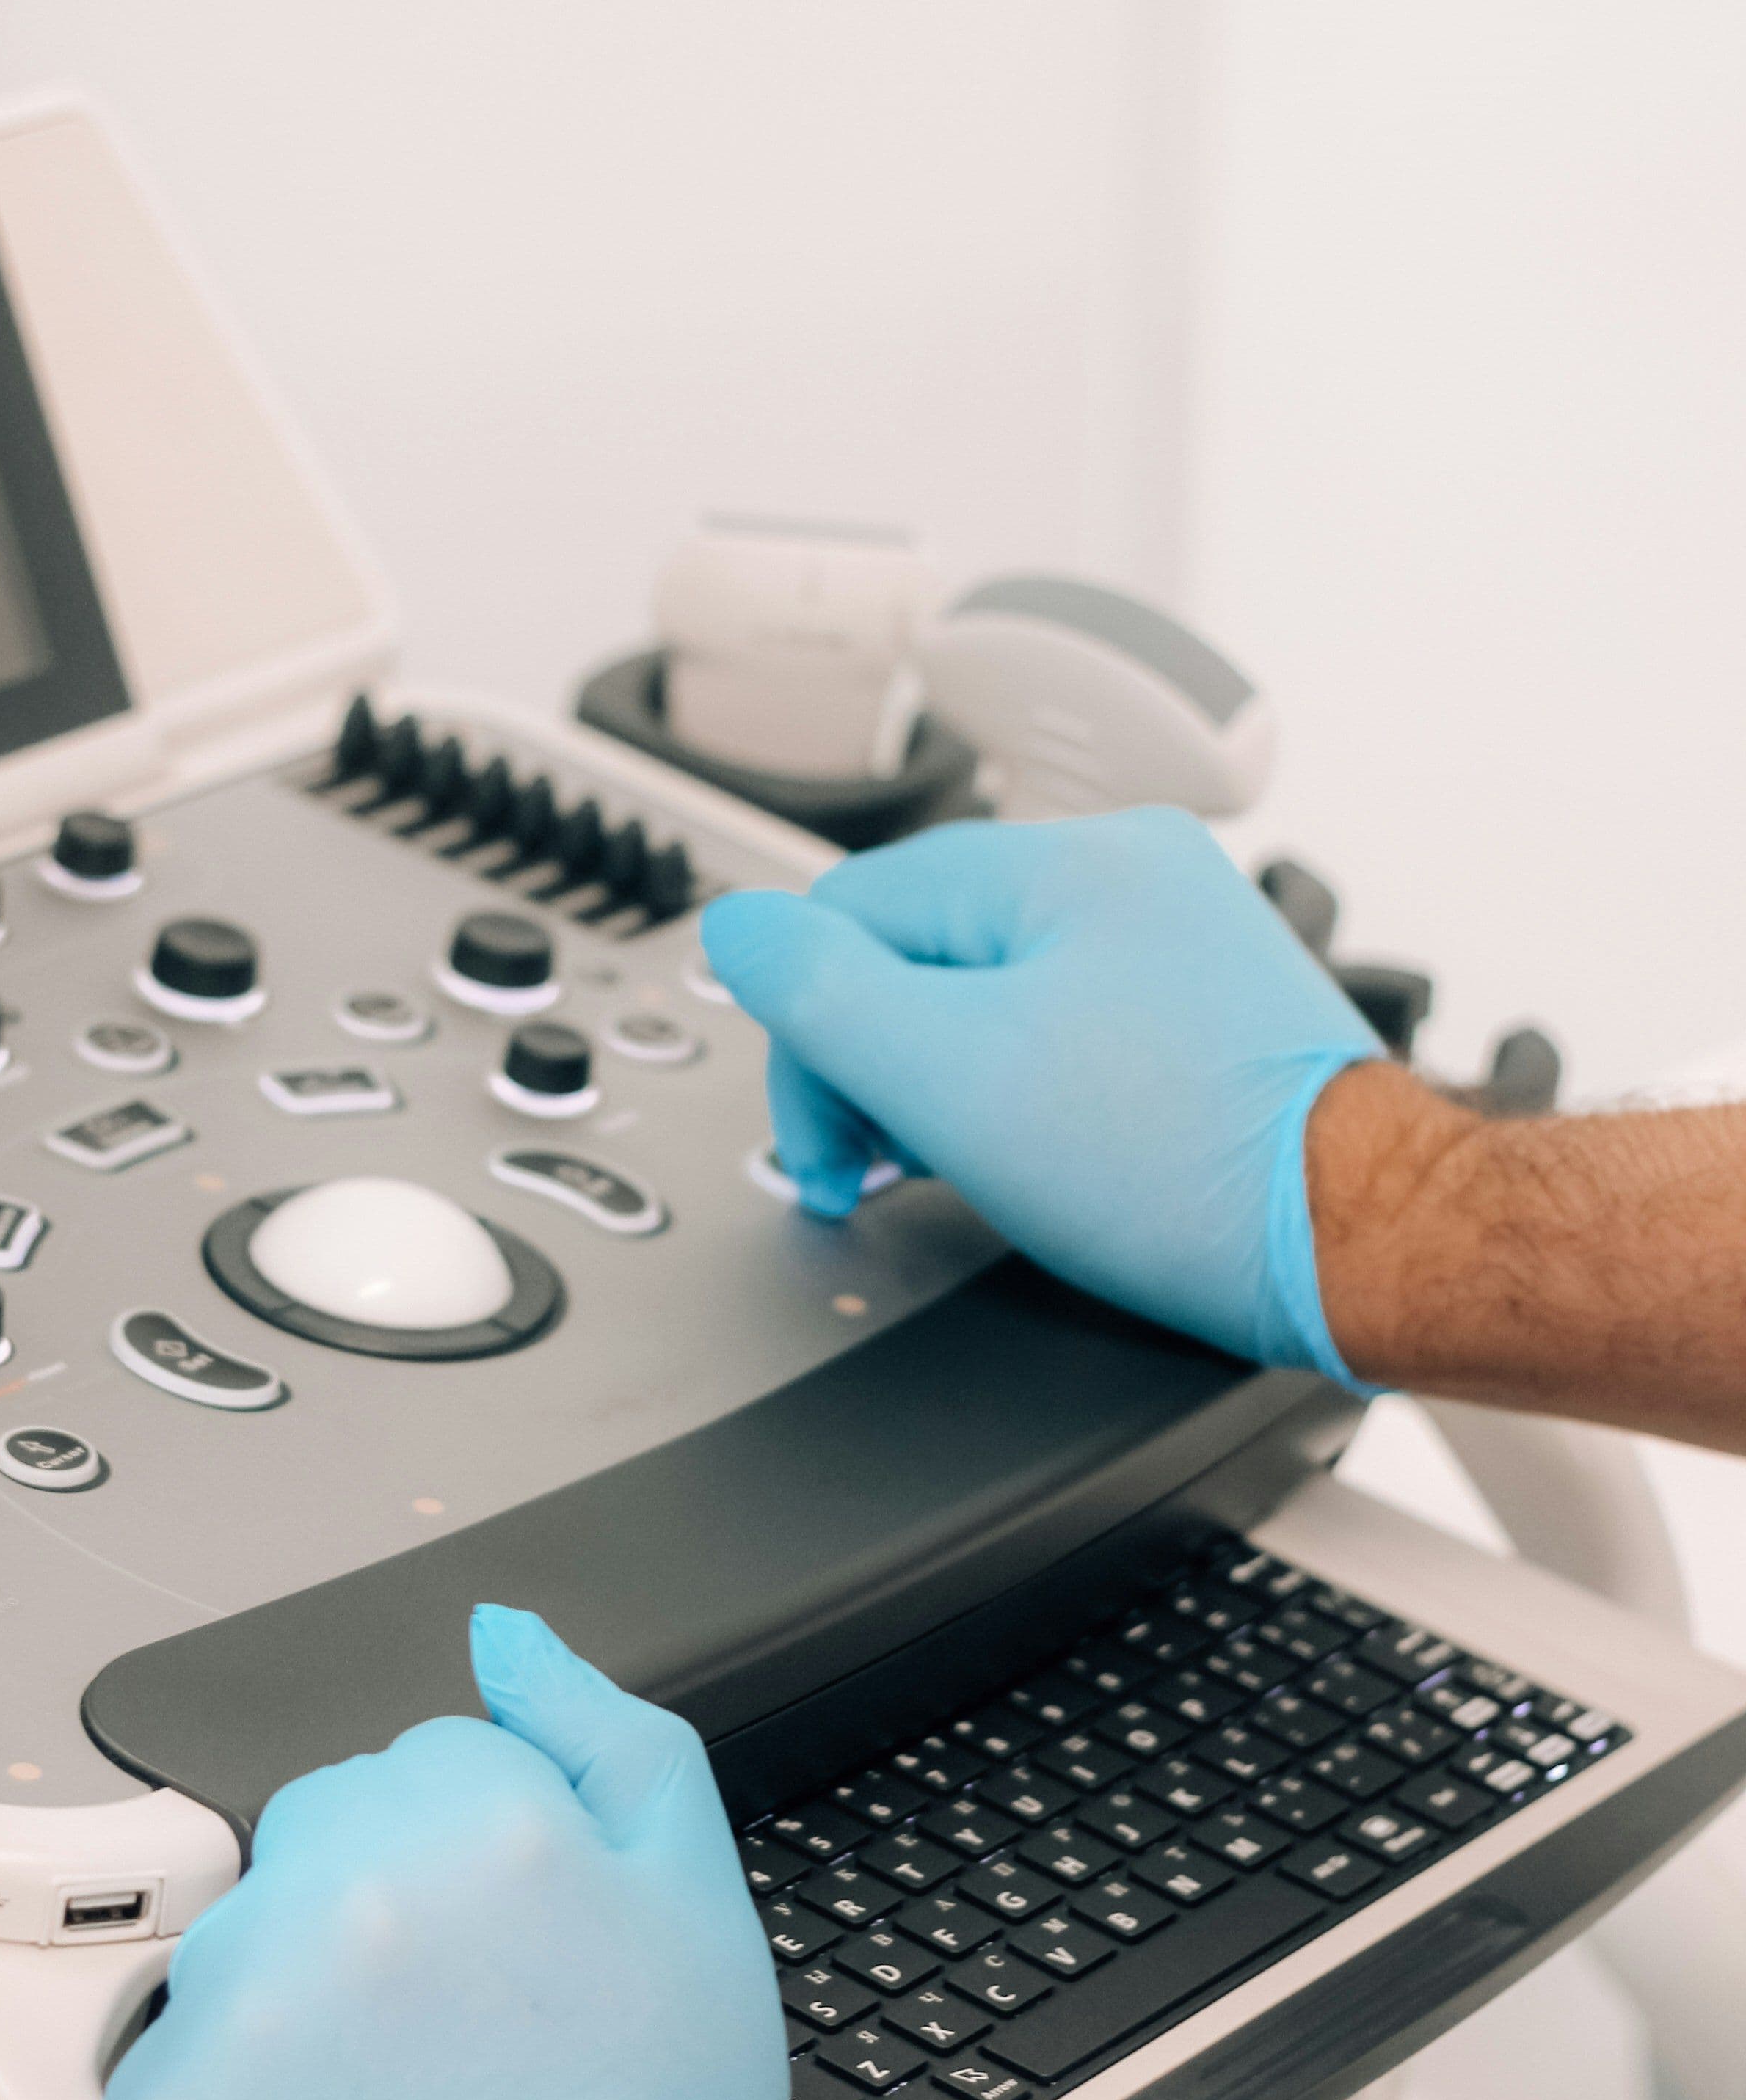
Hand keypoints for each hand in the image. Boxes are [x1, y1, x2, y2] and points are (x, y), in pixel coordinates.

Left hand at [104, 1607, 786, 2099]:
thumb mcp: (697, 1902)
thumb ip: (601, 1734)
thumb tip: (505, 1639)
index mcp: (476, 1818)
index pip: (425, 1768)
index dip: (480, 1871)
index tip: (509, 1966)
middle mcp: (346, 1888)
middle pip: (323, 1835)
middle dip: (381, 1911)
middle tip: (461, 2050)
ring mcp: (241, 2003)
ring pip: (245, 1939)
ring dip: (300, 1999)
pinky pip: (177, 2061)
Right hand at [700, 806, 1381, 1380]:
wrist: (1361, 1241)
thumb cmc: (1185, 1172)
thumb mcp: (949, 1076)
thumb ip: (817, 992)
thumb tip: (738, 930)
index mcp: (1067, 858)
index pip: (849, 913)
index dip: (811, 1038)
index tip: (831, 1146)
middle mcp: (1132, 871)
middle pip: (919, 947)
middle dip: (878, 1063)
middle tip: (880, 1169)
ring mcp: (1179, 936)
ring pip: (989, 989)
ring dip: (945, 1079)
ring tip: (963, 1164)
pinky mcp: (1208, 1006)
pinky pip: (1067, 1021)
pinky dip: (1027, 1086)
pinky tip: (1040, 1152)